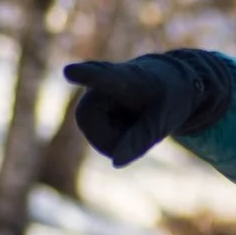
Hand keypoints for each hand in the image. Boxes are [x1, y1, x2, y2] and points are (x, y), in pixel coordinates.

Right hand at [62, 52, 232, 167]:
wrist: (166, 84)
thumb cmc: (167, 98)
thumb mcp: (163, 120)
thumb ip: (141, 139)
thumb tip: (115, 162)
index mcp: (127, 77)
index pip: (104, 76)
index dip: (86, 75)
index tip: (69, 72)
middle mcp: (102, 81)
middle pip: (89, 121)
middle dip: (112, 137)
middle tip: (138, 125)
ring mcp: (92, 95)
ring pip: (92, 135)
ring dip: (114, 138)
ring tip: (133, 120)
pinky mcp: (88, 109)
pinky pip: (96, 138)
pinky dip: (112, 139)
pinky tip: (125, 123)